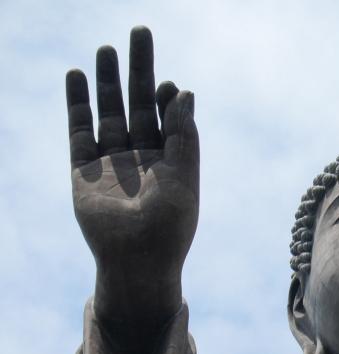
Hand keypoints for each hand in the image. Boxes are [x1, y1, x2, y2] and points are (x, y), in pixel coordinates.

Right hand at [67, 26, 197, 332]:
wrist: (138, 261)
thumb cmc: (171, 225)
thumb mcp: (185, 177)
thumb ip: (183, 135)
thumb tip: (186, 93)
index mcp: (168, 160)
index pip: (167, 116)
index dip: (167, 96)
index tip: (169, 82)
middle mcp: (139, 157)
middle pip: (137, 102)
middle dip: (138, 69)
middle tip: (139, 31)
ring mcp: (110, 162)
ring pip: (107, 111)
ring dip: (106, 81)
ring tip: (106, 49)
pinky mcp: (84, 170)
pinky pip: (79, 130)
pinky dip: (77, 104)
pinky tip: (76, 76)